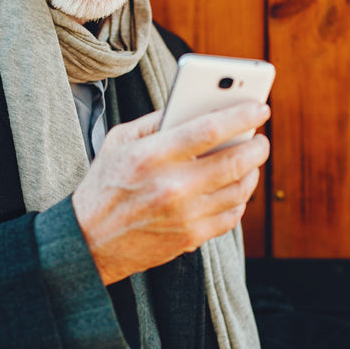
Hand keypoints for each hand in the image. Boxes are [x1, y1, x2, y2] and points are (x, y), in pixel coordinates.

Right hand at [71, 103, 270, 283]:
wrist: (89, 242)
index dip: (242, 115)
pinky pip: (231, 216)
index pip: (210, 129)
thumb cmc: (104, 186)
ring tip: (249, 161)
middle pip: (235, 161)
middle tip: (260, 139)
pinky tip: (234, 189)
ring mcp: (185, 216)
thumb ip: (157, 121)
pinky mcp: (191, 238)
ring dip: (251, 172)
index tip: (260, 108)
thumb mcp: (119, 142)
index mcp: (152, 156)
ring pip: (239, 190)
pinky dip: (239, 200)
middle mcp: (173, 187)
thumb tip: (197, 106)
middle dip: (257, 146)